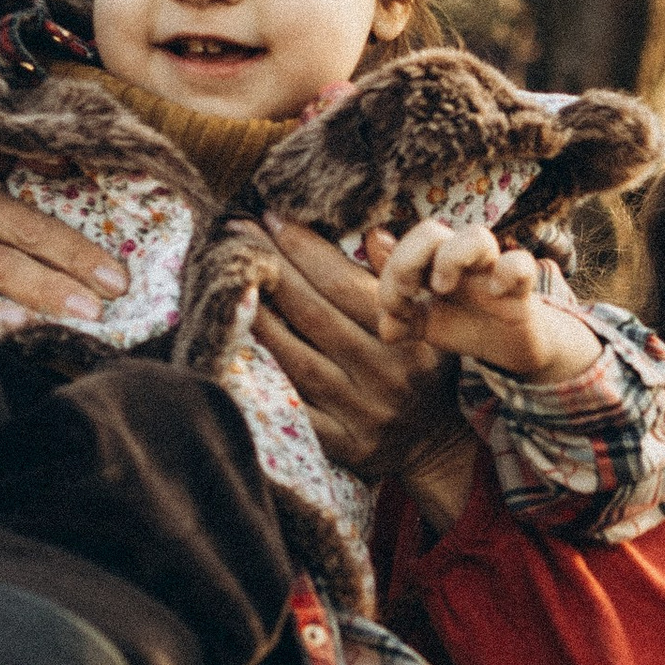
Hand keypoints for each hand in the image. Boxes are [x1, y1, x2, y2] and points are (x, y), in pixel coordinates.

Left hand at [244, 217, 465, 496]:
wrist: (435, 443)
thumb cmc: (424, 368)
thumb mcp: (432, 320)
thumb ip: (398, 278)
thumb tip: (371, 233)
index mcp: (410, 336)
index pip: (345, 284)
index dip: (305, 249)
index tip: (272, 218)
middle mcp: (386, 374)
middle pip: (314, 315)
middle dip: (273, 270)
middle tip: (238, 235)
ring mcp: (363, 413)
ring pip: (297, 360)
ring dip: (258, 319)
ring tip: (229, 283)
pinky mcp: (343, 446)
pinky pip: (294, 409)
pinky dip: (263, 380)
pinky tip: (234, 350)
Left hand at [373, 219, 602, 379]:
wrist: (512, 346)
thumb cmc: (467, 325)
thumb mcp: (426, 324)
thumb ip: (402, 320)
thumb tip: (385, 325)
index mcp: (433, 264)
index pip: (404, 248)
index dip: (391, 274)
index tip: (397, 310)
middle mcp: (461, 260)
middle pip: (430, 230)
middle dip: (409, 259)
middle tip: (412, 291)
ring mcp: (491, 270)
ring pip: (476, 236)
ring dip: (451, 258)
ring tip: (443, 288)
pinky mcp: (521, 287)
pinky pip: (521, 264)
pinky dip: (507, 273)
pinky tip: (496, 294)